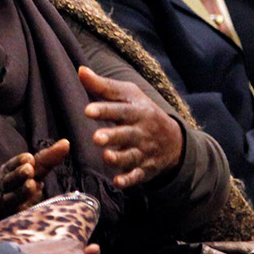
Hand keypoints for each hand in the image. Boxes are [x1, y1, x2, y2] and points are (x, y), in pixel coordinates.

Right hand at [0, 140, 69, 220]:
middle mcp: (2, 187)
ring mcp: (3, 204)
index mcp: (6, 172)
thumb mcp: (34, 172)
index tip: (29, 158)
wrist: (2, 214)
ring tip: (31, 185)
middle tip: (28, 169)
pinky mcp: (9, 219)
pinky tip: (28, 207)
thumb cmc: (22, 187)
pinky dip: (20, 210)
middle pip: (8, 180)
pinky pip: (13, 215)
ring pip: (10, 198)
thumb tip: (66, 142)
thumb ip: (47, 159)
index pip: (12, 165)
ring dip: (20, 192)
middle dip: (18, 174)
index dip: (19, 162)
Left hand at [79, 67, 182, 188]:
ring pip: (131, 156)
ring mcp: (144, 152)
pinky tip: (117, 182)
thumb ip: (103, 86)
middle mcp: (141, 132)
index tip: (87, 111)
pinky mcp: (144, 169)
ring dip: (119, 159)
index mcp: (137, 111)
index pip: (120, 110)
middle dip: (112, 136)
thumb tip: (80, 71)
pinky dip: (128, 180)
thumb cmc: (141, 112)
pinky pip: (137, 176)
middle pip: (126, 134)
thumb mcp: (128, 95)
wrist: (173, 141)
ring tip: (106, 157)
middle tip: (96, 138)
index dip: (104, 110)